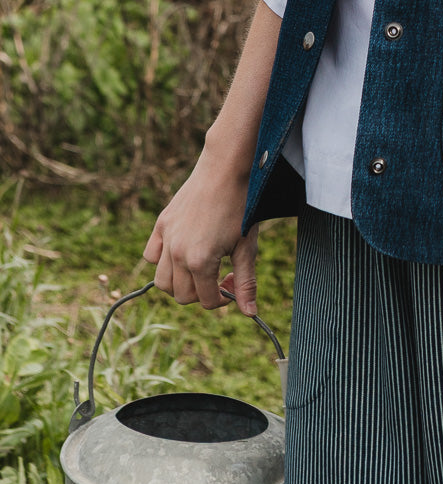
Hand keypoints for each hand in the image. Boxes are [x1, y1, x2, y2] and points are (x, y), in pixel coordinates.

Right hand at [143, 151, 258, 315]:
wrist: (225, 169)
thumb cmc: (241, 206)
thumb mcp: (247, 246)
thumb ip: (246, 282)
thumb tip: (250, 314)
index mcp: (199, 262)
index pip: (205, 301)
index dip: (222, 299)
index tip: (233, 283)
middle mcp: (177, 253)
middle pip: (181, 296)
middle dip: (202, 293)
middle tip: (220, 275)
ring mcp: (166, 238)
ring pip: (162, 281)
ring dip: (180, 283)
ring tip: (200, 268)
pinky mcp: (161, 224)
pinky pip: (151, 256)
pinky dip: (163, 261)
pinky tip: (183, 251)